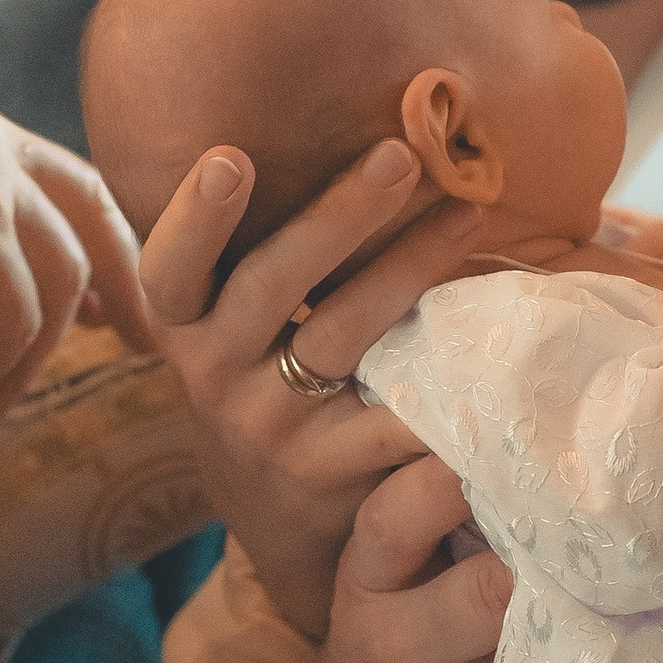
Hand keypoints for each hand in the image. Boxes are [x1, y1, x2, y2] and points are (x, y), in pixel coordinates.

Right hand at [140, 138, 487, 633]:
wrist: (283, 526)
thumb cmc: (266, 387)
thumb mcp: (227, 334)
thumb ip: (247, 257)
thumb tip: (340, 136)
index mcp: (187, 330)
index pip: (171, 269)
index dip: (195, 217)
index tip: (230, 156)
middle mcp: (215, 378)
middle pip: (270, 284)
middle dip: (337, 215)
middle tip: (400, 153)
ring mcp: (273, 430)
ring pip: (342, 337)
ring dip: (408, 269)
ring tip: (468, 213)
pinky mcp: (332, 476)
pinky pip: (394, 418)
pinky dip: (440, 379)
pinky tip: (491, 341)